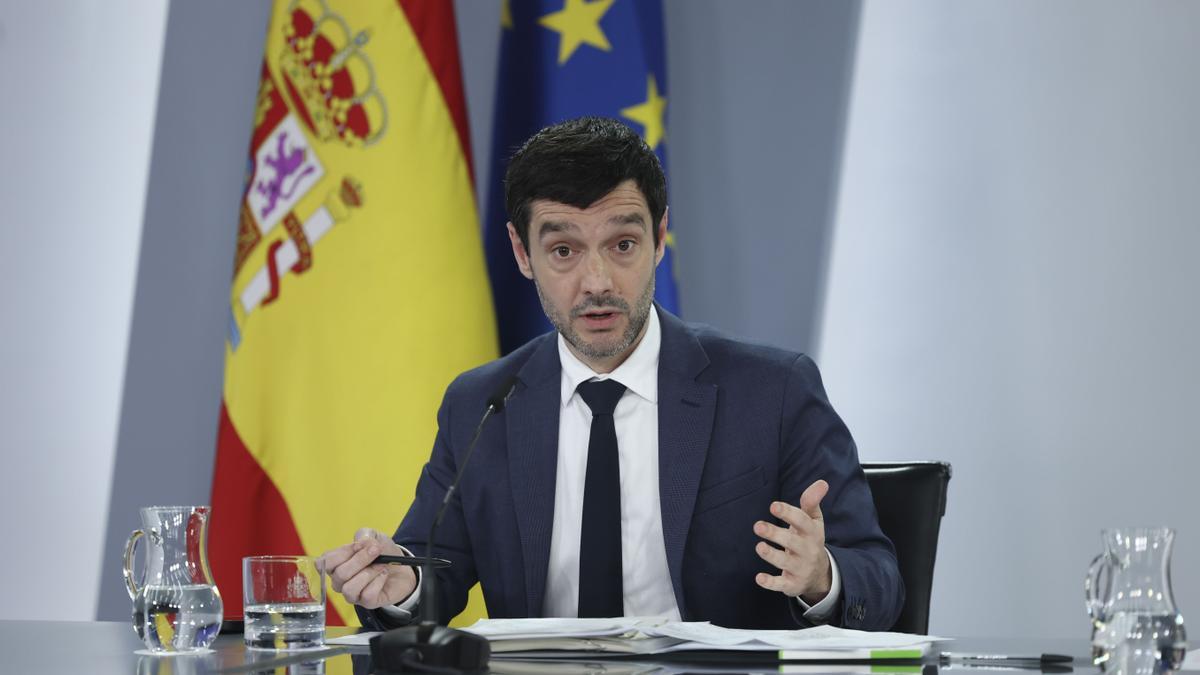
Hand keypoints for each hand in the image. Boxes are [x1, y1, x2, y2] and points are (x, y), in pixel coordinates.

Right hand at [317, 528, 416, 609]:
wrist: (402, 568)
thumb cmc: (382, 553)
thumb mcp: (374, 537)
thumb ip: (365, 534)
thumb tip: (361, 541)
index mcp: (336, 565)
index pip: (324, 563)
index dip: (343, 552)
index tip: (360, 545)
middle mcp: (340, 582)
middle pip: (340, 574)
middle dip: (361, 559)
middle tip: (376, 550)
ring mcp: (352, 594)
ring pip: (349, 589)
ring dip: (369, 573)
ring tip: (381, 565)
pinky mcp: (367, 603)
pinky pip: (367, 595)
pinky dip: (378, 581)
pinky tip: (383, 575)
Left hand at [753, 479, 832, 604]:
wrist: (819, 573)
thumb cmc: (810, 539)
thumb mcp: (813, 521)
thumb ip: (812, 502)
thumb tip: (822, 482)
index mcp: (813, 533)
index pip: (802, 522)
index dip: (788, 513)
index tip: (773, 506)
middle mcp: (807, 551)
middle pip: (792, 542)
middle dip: (775, 534)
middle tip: (757, 526)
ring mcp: (800, 569)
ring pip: (785, 563)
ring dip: (772, 555)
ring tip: (759, 546)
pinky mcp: (792, 584)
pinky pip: (781, 585)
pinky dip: (770, 583)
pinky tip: (759, 578)